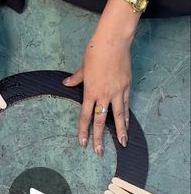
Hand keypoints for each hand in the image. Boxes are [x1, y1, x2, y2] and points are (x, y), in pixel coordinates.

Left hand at [63, 0, 140, 155]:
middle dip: (99, 138)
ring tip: (123, 143)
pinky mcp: (126, 87)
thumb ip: (75, 79)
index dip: (83, 131)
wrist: (113, 41)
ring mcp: (116, 92)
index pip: (85, 117)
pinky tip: (128, 124)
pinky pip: (126, 105)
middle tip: (100, 152)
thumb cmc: (95, 52)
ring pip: (118, 116)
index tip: (82, 143)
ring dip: (120, 131)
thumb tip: (66, 83)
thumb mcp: (82, 67)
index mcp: (90, 92)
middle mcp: (103, 95)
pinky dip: (127, 116)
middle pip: (101, 121)